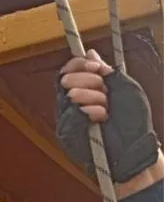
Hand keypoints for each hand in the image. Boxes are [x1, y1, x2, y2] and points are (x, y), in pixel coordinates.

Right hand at [56, 49, 159, 182]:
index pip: (69, 70)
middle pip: (66, 78)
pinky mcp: (66, 132)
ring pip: (69, 94)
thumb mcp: (125, 88)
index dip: (79, 64)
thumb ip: (106, 70)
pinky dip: (89, 111)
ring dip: (94, 98)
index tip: (97, 67)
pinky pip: (70, 113)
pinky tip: (101, 118)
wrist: (136, 148)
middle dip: (90, 82)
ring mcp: (68, 117)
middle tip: (106, 93)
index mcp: (86, 89)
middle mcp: (73, 102)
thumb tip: (90, 52)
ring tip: (106, 111)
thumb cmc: (134, 121)